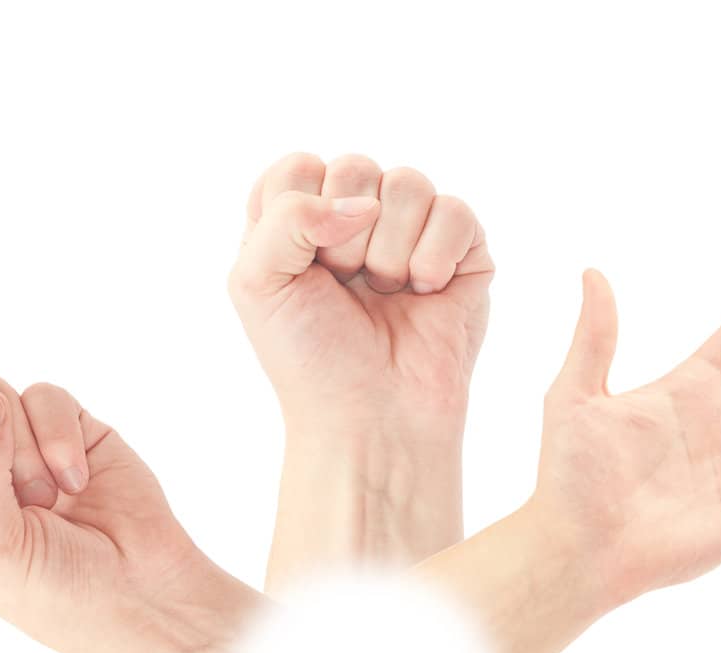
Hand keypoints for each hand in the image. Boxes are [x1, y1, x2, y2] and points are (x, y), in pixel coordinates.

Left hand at [228, 152, 491, 442]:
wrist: (372, 418)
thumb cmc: (311, 360)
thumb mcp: (257, 283)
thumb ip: (284, 215)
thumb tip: (363, 203)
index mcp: (300, 220)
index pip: (299, 167)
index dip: (300, 215)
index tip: (303, 271)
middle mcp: (356, 218)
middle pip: (355, 167)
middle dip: (346, 241)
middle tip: (348, 290)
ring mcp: (412, 231)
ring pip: (409, 183)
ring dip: (391, 253)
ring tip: (387, 295)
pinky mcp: (463, 250)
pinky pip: (456, 212)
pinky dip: (434, 260)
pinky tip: (426, 296)